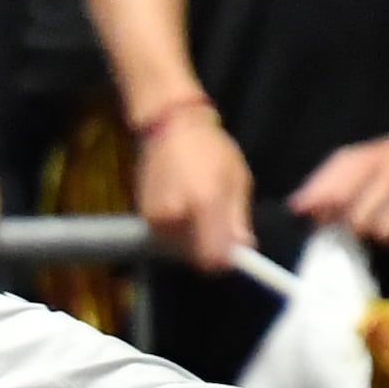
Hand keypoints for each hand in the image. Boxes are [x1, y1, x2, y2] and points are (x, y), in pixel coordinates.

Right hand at [136, 108, 253, 271]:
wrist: (168, 127)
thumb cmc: (210, 148)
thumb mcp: (237, 178)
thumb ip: (238, 219)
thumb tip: (243, 248)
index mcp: (203, 203)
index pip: (212, 258)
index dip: (226, 260)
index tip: (235, 250)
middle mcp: (175, 215)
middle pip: (196, 258)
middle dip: (210, 248)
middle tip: (220, 224)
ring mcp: (155, 218)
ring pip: (181, 250)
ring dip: (194, 240)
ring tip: (200, 210)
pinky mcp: (144, 217)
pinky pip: (168, 238)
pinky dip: (179, 232)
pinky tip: (185, 207)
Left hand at [285, 123, 388, 246]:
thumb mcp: (354, 160)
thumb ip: (324, 182)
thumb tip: (298, 206)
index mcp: (368, 159)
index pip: (338, 193)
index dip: (327, 212)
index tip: (324, 219)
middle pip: (361, 221)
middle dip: (355, 227)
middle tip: (359, 222)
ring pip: (388, 233)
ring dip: (383, 235)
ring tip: (385, 222)